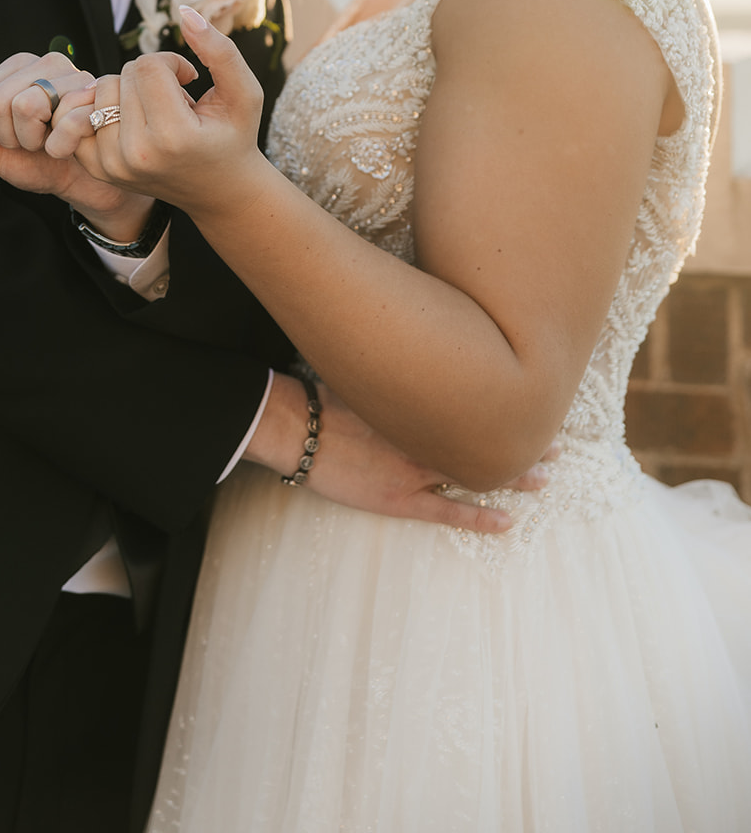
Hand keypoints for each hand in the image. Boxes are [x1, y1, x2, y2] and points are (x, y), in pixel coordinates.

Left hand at [0, 51, 152, 239]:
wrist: (82, 178)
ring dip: (35, 141)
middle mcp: (43, 61)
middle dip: (10, 138)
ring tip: (50, 139)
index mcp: (13, 68)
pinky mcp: (96, 95)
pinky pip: (60, 119)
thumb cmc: (37, 159)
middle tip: (33, 140)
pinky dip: (60, 146)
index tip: (11, 136)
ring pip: (25, 106)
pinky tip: (69, 144)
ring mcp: (73, 74)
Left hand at [45, 6, 263, 215]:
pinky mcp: (97, 169)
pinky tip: (132, 117)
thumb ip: (220, 50)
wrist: (219, 190)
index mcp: (174, 138)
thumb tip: (184, 11)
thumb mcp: (245, 92)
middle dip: (151, 76)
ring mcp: (112, 165)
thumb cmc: (234, 136)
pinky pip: (82, 113)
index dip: (172, 62)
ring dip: (130, 90)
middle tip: (176, 99)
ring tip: (157, 112)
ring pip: (103, 90)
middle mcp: (137, 155)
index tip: (189, 78)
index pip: (149, 67)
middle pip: (124, 75)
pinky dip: (104, 106)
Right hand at [247, 377, 556, 533]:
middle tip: (557, 441)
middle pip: (486, 437)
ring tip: (547, 477)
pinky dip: (479, 517)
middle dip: (522, 439)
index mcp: (421, 403)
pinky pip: (449, 513)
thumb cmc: (328, 393)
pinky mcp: (400, 499)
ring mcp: (417, 469)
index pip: (477, 403)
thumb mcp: (370, 367)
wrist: (299, 427)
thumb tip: (423, 334)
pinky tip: (508, 522)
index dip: (508, 406)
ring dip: (514, 477)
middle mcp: (427, 436)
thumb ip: (400, 364)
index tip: (535, 400)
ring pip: (477, 473)